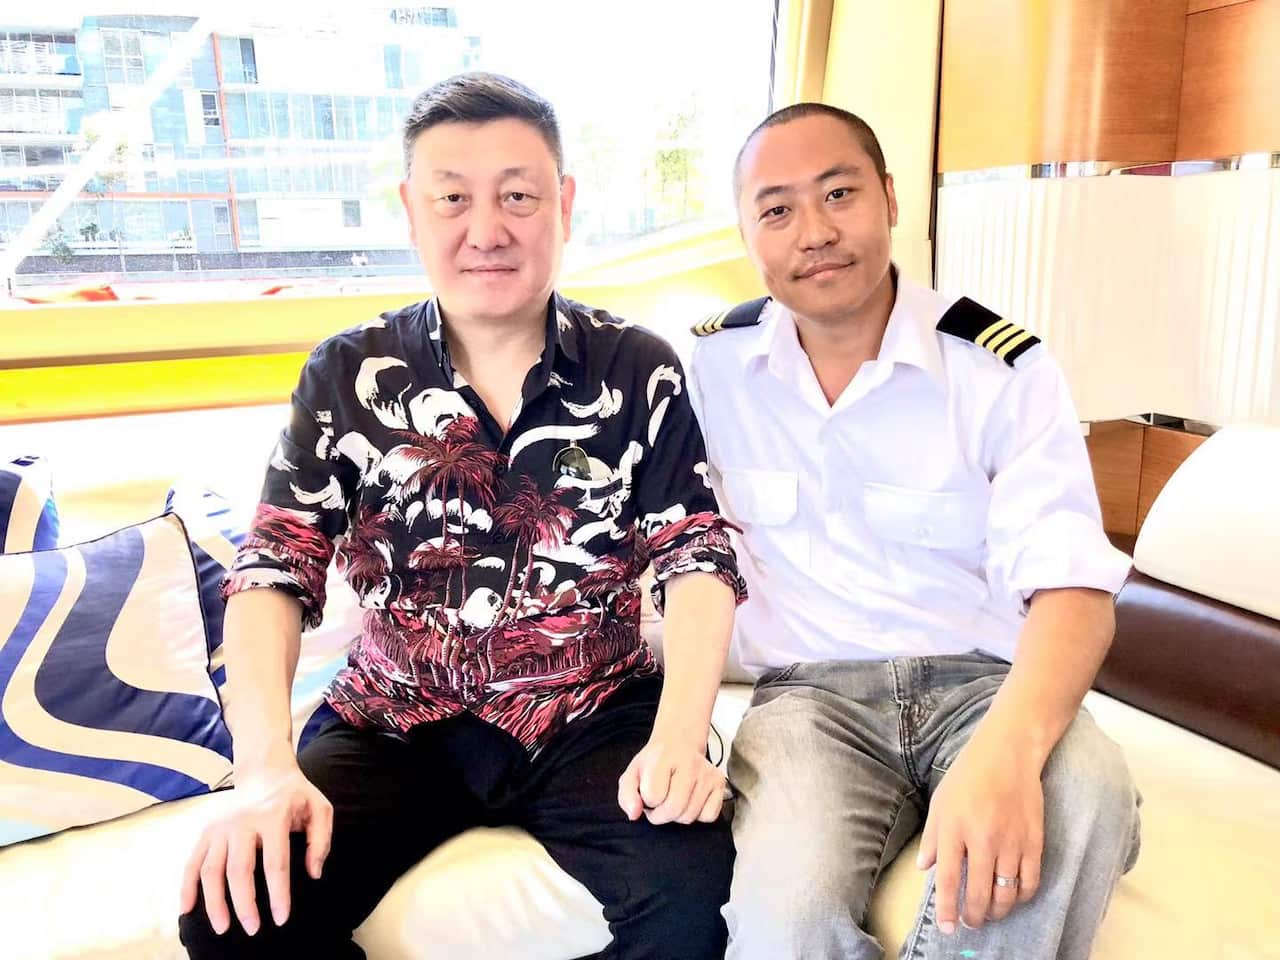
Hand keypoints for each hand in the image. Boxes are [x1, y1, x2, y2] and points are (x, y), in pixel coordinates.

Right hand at [179, 757, 332, 935]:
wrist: (266, 771)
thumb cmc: (296, 796)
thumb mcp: (320, 809)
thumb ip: (320, 841)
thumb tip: (314, 873)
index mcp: (273, 816)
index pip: (276, 863)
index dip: (278, 894)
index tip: (280, 919)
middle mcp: (242, 821)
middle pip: (238, 869)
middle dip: (244, 904)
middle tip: (252, 929)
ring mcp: (220, 826)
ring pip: (210, 869)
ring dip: (214, 902)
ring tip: (222, 928)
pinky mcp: (206, 831)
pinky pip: (192, 862)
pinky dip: (187, 887)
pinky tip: (187, 910)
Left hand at [617, 737, 724, 825]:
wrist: (679, 743)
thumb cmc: (654, 763)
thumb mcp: (632, 774)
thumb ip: (626, 795)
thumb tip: (634, 814)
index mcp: (663, 757)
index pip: (653, 796)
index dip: (648, 801)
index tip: (648, 792)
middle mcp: (689, 763)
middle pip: (674, 809)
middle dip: (661, 815)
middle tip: (659, 803)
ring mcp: (707, 773)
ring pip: (690, 816)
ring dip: (678, 815)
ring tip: (674, 799)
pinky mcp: (720, 782)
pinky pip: (709, 816)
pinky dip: (698, 815)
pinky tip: (691, 800)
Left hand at [916, 730, 1043, 933]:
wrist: (1007, 753)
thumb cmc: (968, 776)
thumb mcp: (940, 803)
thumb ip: (933, 838)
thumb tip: (925, 869)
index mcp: (954, 829)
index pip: (949, 880)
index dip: (947, 909)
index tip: (947, 928)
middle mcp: (982, 839)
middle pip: (979, 894)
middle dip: (973, 916)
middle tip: (970, 922)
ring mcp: (1011, 842)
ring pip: (1006, 894)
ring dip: (997, 911)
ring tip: (990, 915)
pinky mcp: (1034, 841)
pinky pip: (1030, 881)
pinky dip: (1022, 897)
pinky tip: (1013, 898)